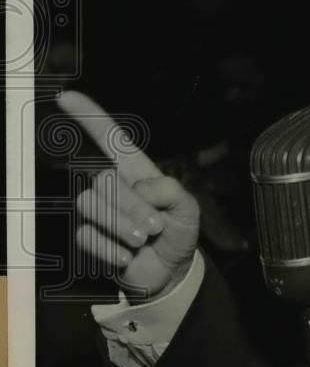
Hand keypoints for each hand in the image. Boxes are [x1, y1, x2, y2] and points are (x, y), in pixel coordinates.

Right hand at [57, 90, 199, 299]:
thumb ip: (168, 190)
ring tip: (143, 240)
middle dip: (133, 207)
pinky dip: (110, 249)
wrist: (171, 270)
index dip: (90, 116)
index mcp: (137, 171)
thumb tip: (135, 189)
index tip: (66, 96)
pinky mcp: (90, 236)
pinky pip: (86, 235)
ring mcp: (99, 210)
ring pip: (90, 205)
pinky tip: (127, 256)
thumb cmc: (178, 232)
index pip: (111, 138)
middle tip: (154, 227)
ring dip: (121, 227)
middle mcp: (114, 186)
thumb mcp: (187, 208)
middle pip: (104, 180)